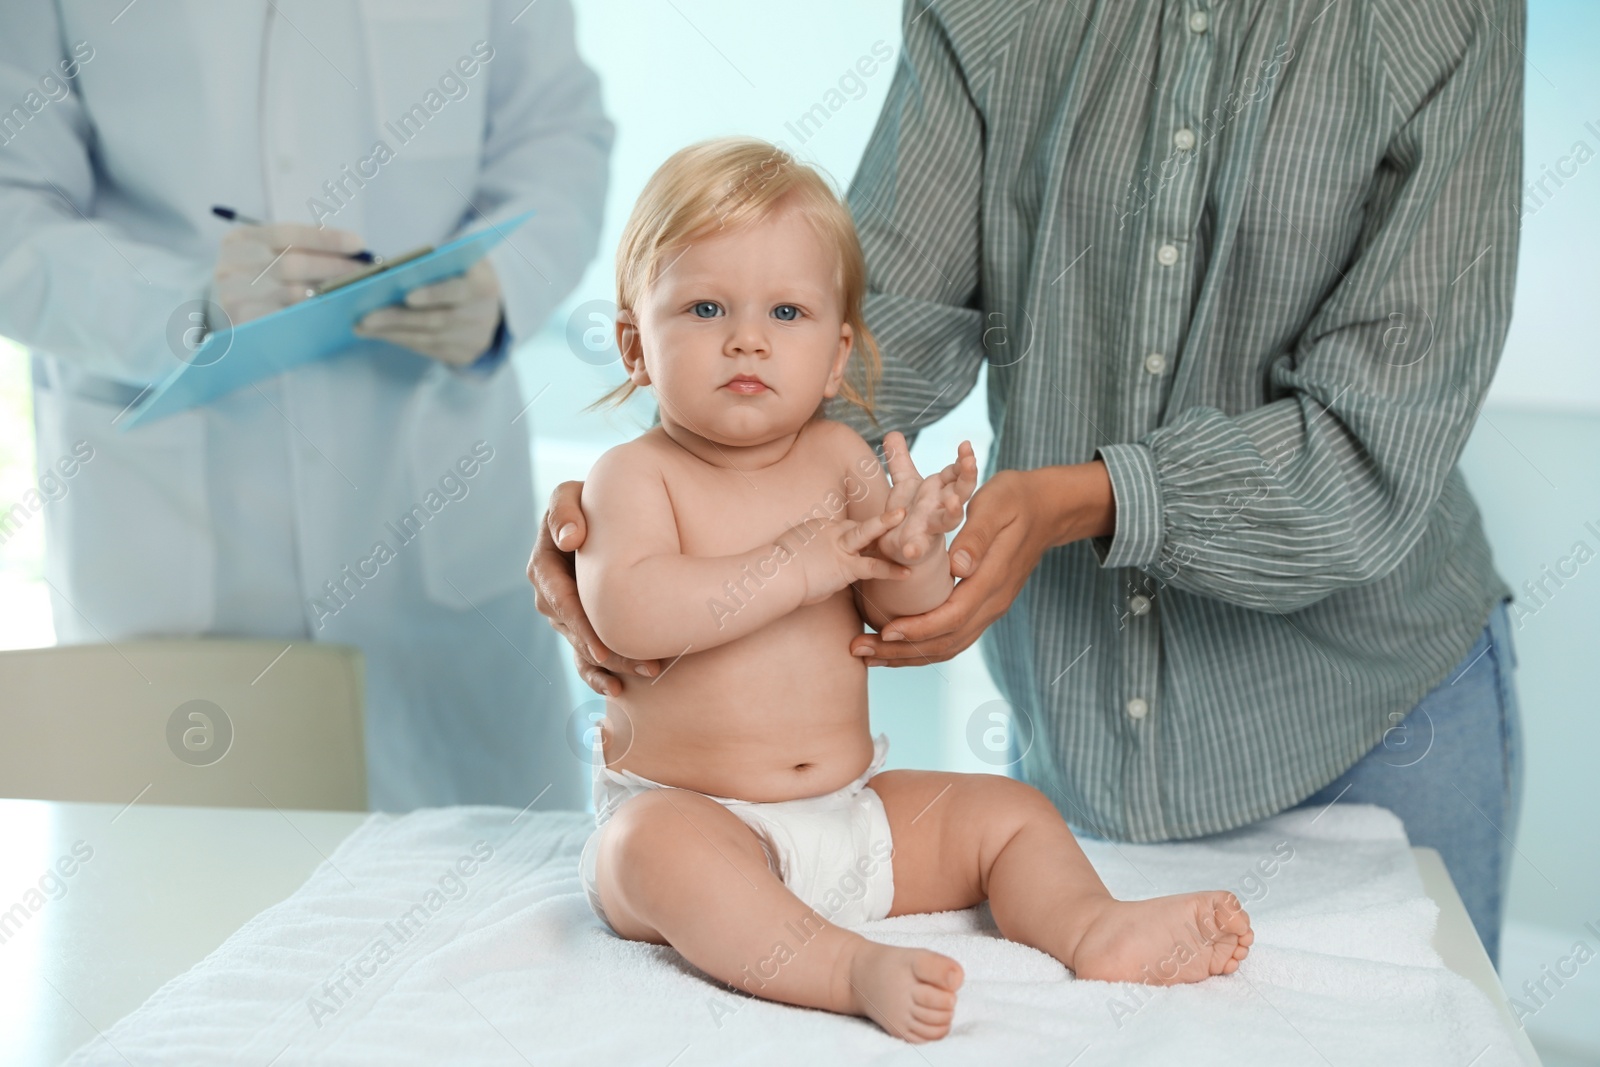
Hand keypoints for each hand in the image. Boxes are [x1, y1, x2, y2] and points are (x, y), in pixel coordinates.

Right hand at [212, 223, 367, 325]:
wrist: (217, 312)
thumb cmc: (256, 280)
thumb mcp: (268, 256)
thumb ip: (300, 249)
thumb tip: (353, 248)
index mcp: (240, 239)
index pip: (287, 233)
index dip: (326, 238)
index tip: (359, 243)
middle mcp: (231, 263)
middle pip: (292, 263)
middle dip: (333, 267)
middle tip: (363, 272)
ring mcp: (232, 294)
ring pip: (291, 292)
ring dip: (329, 292)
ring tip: (354, 291)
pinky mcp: (240, 322)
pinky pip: (286, 317)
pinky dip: (313, 313)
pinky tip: (332, 311)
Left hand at [355, 259, 502, 365]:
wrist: (492, 307)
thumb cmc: (466, 273)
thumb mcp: (463, 258)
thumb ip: (439, 258)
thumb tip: (392, 267)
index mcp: (484, 285)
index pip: (459, 290)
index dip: (434, 294)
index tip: (407, 296)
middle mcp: (483, 316)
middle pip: (437, 319)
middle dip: (399, 318)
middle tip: (366, 317)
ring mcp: (474, 339)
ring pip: (428, 338)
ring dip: (392, 333)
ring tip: (362, 326)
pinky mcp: (463, 355)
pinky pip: (427, 350)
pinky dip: (400, 340)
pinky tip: (378, 333)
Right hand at [528, 480, 661, 696]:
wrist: (604, 513)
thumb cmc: (590, 498)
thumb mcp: (571, 494)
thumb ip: (564, 510)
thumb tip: (569, 540)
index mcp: (544, 566)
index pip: (559, 601)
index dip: (580, 626)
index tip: (602, 649)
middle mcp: (550, 596)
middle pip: (578, 632)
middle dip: (609, 652)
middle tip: (646, 665)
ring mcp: (565, 616)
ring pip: (586, 648)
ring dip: (617, 665)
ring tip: (651, 673)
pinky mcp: (581, 627)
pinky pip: (586, 659)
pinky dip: (600, 677)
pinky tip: (620, 691)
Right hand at [775, 509, 909, 604]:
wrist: (775, 575)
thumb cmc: (777, 571)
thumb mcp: (790, 554)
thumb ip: (807, 556)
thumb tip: (812, 568)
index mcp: (818, 529)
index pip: (843, 528)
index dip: (855, 535)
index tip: (865, 541)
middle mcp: (830, 532)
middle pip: (858, 525)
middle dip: (879, 519)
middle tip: (899, 511)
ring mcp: (840, 548)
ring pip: (867, 533)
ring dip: (886, 524)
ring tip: (906, 519)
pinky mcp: (845, 566)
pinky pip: (873, 566)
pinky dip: (891, 570)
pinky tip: (907, 573)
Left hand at [850, 462, 1114, 666]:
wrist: (1048, 508)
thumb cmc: (1016, 499)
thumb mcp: (996, 505)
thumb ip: (976, 536)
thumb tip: (958, 568)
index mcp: (992, 580)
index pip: (952, 616)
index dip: (918, 629)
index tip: (885, 632)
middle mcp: (992, 602)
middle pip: (945, 642)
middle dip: (901, 651)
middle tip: (859, 650)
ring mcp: (990, 608)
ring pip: (947, 646)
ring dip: (907, 655)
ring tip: (868, 654)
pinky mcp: (983, 606)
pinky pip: (951, 637)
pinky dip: (921, 646)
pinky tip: (894, 644)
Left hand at [874, 433, 978, 565]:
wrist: (902, 548)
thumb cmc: (910, 512)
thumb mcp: (905, 484)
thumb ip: (900, 460)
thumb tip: (891, 433)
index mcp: (941, 490)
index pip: (957, 472)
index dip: (963, 459)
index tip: (966, 445)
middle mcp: (940, 508)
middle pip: (960, 491)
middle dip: (967, 477)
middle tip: (971, 462)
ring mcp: (931, 528)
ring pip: (948, 520)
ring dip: (953, 511)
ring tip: (954, 502)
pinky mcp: (918, 547)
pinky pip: (919, 548)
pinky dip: (915, 548)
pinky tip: (910, 549)